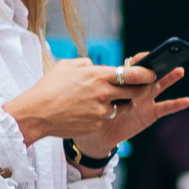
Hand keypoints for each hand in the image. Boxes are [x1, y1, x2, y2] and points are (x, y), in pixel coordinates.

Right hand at [6, 55, 188, 156]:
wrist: (35, 114)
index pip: (132, 73)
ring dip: (114, 104)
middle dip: (140, 90)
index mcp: (98, 75)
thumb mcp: (66, 67)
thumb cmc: (48, 88)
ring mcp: (102, 110)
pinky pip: (104, 119)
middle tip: (141, 88)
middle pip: (134, 92)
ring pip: (118, 107)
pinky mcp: (97, 124)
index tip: (153, 72)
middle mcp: (104, 92)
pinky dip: (98, 116)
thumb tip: (96, 65)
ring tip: (92, 101)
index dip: (146, 73)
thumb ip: (86, 64)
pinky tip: (82, 113)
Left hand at [74, 53, 188, 159]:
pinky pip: (165, 108)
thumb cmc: (94, 111)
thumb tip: (94, 67)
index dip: (140, 61)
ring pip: (160, 87)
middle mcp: (137, 88)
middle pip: (150, 74)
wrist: (97, 133)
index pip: (133, 66)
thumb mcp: (94, 94)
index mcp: (124, 80)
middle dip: (160, 65)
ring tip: (180, 71)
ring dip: (170, 79)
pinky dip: (176, 105)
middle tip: (170, 57)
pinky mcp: (151, 113)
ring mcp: (146, 100)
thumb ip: (98, 83)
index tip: (146, 57)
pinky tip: (186, 101)